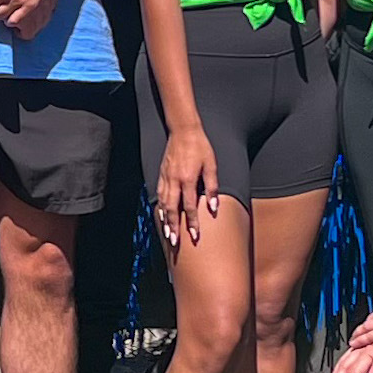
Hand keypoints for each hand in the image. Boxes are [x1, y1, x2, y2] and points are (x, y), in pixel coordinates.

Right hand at [154, 125, 221, 244]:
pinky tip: (161, 214)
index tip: (194, 236)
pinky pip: (159, 194)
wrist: (183, 130)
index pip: (190, 207)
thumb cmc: (200, 147)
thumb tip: (213, 207)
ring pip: (163, 203)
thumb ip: (212, 187)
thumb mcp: (211, 165)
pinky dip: (160, 207)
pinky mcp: (162, 174)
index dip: (192, 223)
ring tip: (167, 233)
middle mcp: (175, 180)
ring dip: (165, 220)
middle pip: (172, 209)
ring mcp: (166, 177)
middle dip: (173, 227)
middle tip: (174, 243)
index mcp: (188, 179)